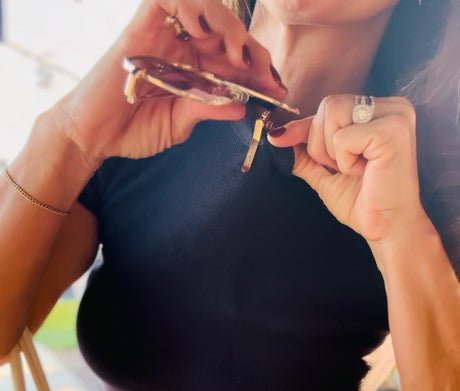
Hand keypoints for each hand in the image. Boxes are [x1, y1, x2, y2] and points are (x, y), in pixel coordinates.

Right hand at [52, 0, 285, 165]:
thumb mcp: (181, 123)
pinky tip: (202, 30)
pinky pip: (168, 0)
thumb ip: (209, 110)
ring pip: (205, 10)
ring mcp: (165, 34)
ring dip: (227, 28)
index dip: (260, 71)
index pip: (236, 60)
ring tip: (236, 54)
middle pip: (227, 32)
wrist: (94, 134)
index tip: (277, 90)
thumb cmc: (134, 129)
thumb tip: (243, 106)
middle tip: (264, 75)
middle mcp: (184, 47)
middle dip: (252, 51)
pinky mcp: (142, 26)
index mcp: (197, 70)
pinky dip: (190, 6)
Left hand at [268, 94, 430, 243]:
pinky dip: (345, 161)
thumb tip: (277, 136)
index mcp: (380, 111)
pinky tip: (365, 172)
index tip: (278, 139)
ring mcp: (396, 115)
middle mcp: (393, 106)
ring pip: (333, 113)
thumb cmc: (362, 201)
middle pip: (329, 106)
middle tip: (346, 169)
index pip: (330, 107)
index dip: (303, 127)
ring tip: (356, 170)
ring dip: (332, 152)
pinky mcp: (393, 130)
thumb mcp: (325, 172)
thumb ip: (304, 153)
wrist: (386, 227)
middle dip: (321, 145)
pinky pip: (343, 137)